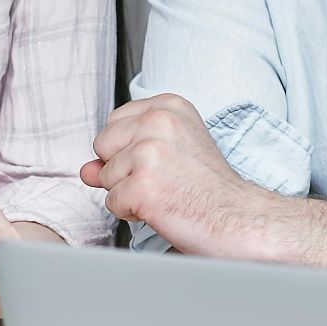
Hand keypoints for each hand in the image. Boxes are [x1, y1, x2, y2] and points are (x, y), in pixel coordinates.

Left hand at [80, 94, 268, 257]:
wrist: (239, 219)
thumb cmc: (209, 188)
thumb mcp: (170, 154)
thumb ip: (122, 154)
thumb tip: (86, 169)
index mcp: (168, 106)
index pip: (114, 123)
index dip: (128, 149)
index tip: (162, 161)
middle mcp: (158, 121)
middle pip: (103, 146)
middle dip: (123, 169)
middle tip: (164, 180)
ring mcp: (149, 153)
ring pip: (105, 176)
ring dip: (129, 193)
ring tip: (167, 193)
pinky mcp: (142, 186)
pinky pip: (112, 202)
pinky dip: (132, 213)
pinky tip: (162, 209)